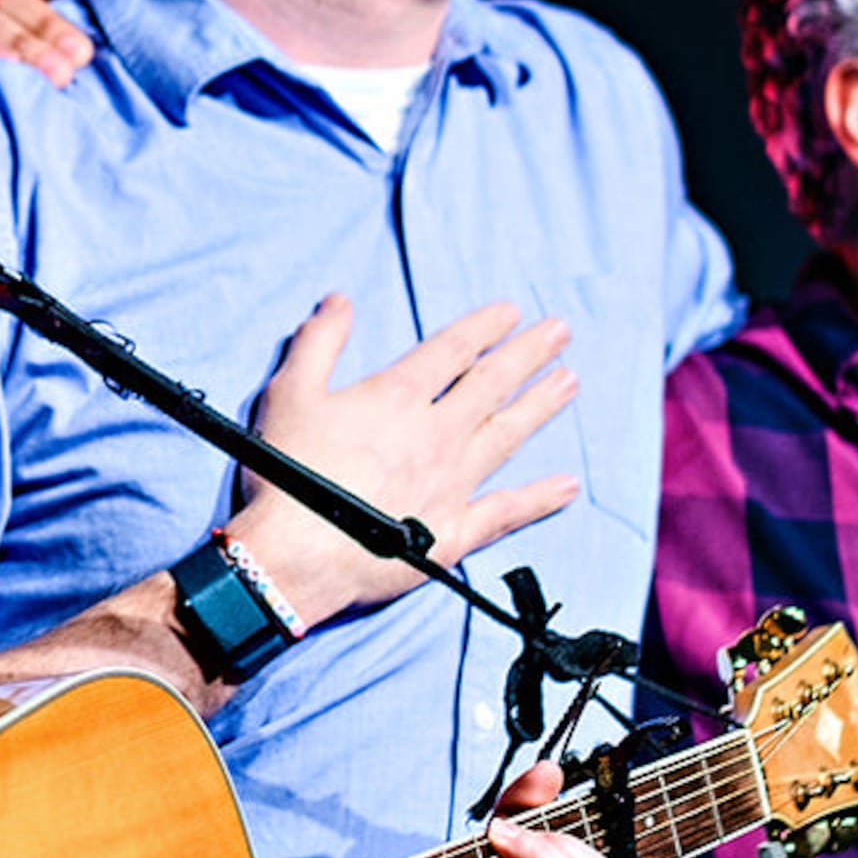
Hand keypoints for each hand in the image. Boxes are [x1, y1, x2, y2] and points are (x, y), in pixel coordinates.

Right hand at [225, 297, 579, 631]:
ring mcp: (453, 483)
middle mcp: (437, 435)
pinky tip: (569, 486)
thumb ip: (318, 342)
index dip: (483, 327)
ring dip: (541, 406)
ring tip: (570, 382)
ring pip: (507, 435)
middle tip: (561, 332)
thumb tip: (340, 301)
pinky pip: (507, 511)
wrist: (295, 557)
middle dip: (528, 354)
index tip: (511, 312)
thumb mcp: (290, 393)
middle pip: (492, 385)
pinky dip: (540, 499)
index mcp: (398, 398)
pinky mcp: (454, 531)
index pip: (451, 350)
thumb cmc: (287, 477)